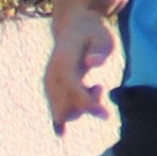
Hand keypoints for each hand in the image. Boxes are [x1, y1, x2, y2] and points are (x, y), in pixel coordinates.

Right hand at [43, 4, 112, 133]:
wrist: (75, 28)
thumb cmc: (94, 33)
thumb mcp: (103, 37)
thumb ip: (99, 51)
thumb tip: (92, 63)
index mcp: (62, 62)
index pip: (73, 89)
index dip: (88, 104)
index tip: (106, 115)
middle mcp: (52, 75)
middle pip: (64, 104)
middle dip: (86, 106)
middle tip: (99, 87)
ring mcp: (50, 83)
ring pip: (61, 109)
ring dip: (82, 107)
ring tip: (95, 86)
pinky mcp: (53, 88)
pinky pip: (56, 108)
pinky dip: (64, 116)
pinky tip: (65, 128)